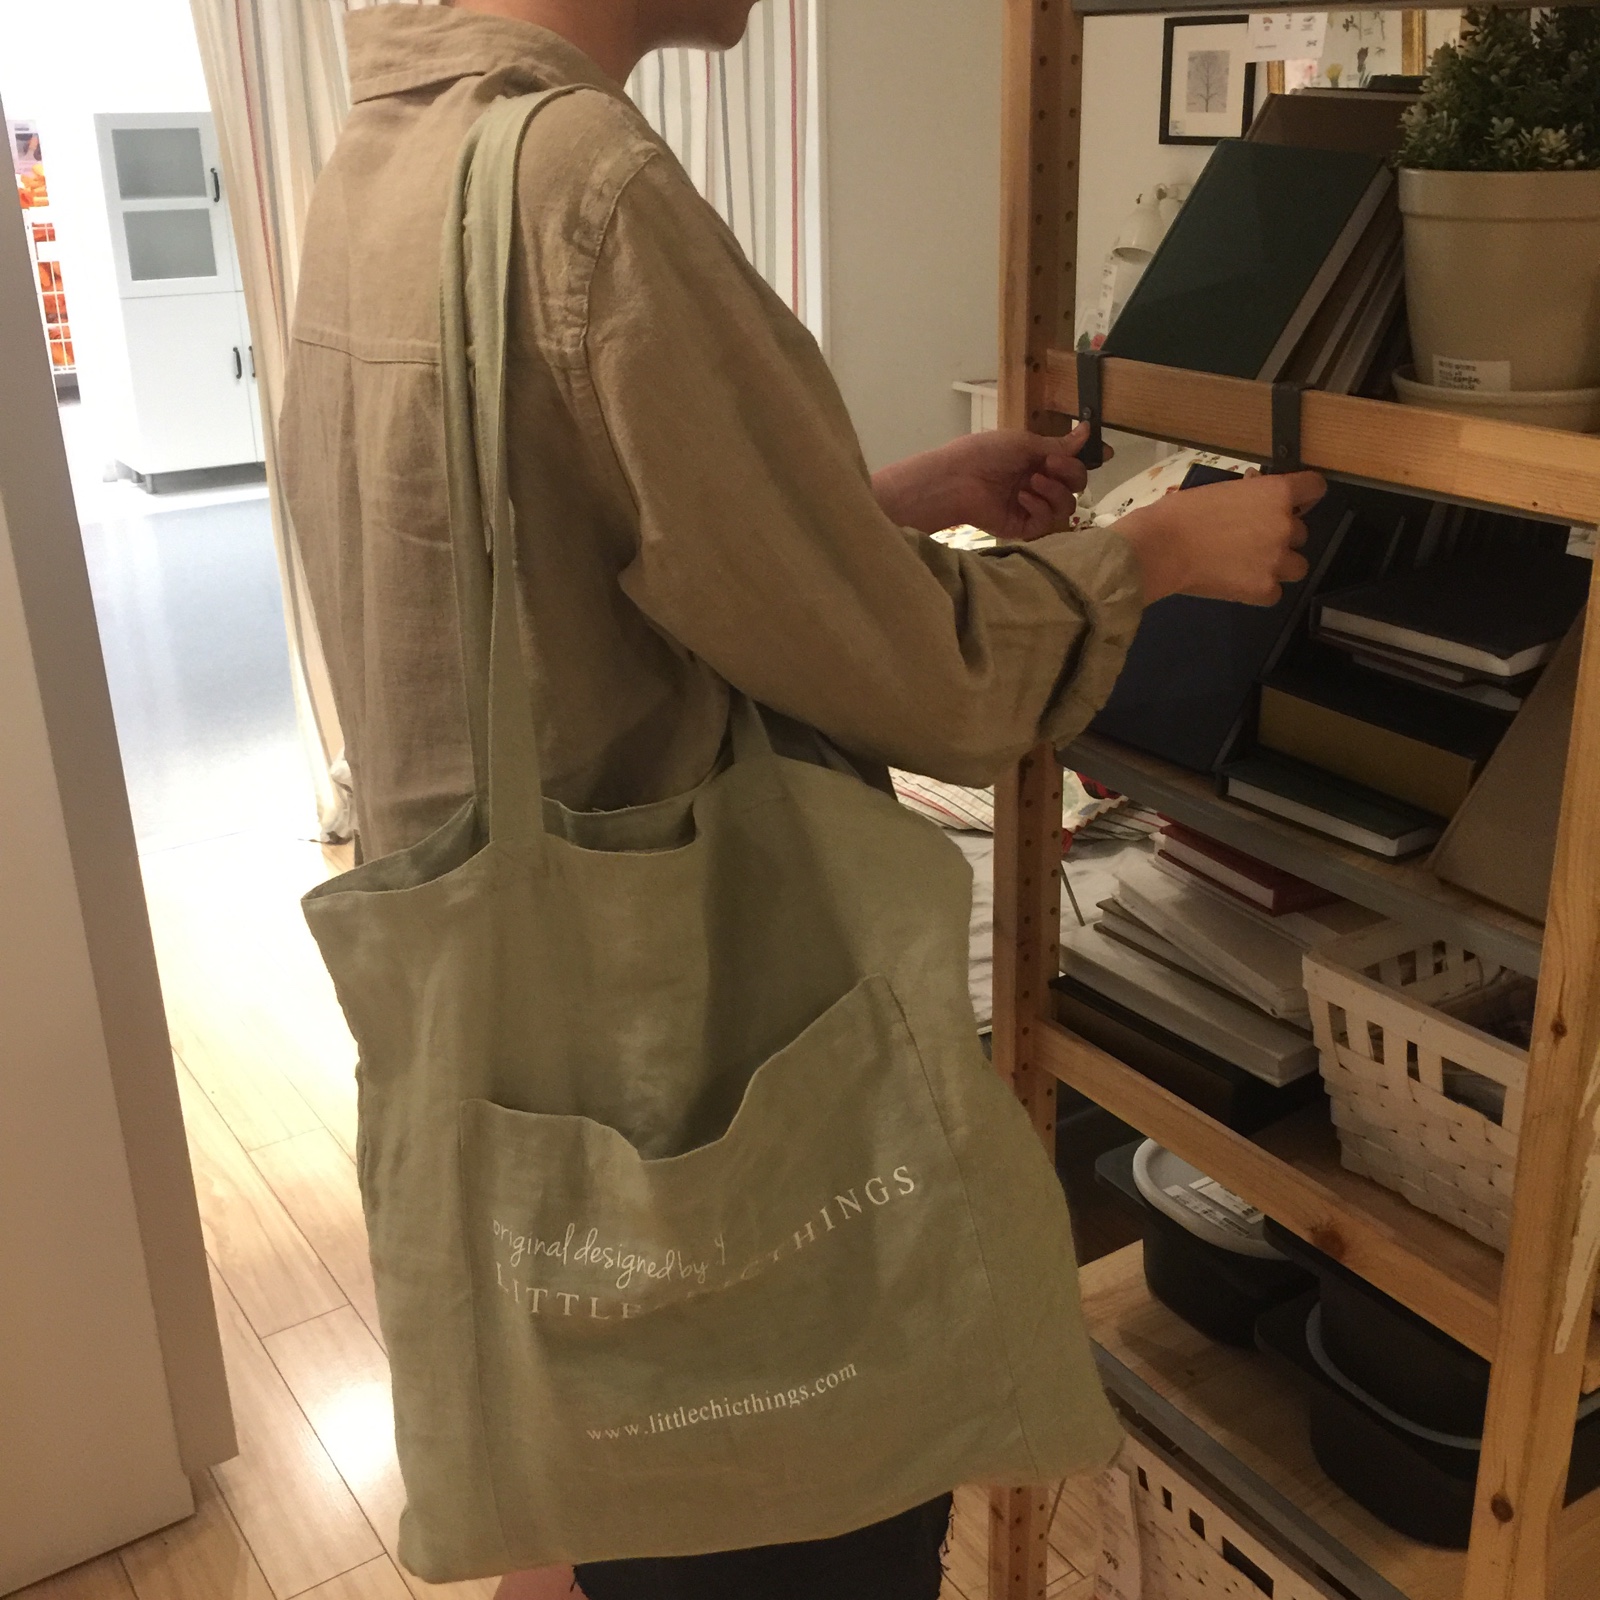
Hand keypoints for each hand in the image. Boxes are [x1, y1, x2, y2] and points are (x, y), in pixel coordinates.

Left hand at [872, 422, 1101, 540]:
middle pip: (1076, 485)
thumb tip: (1087, 430)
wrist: (957, 479)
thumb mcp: (1025, 443)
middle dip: (1070, 473)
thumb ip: (1059, 444)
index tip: (1106, 453)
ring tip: (1031, 482)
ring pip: (1066, 506)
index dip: (1088, 460)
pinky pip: (1047, 522)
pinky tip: (1023, 498)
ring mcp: (1031, 506)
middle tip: (1050, 464)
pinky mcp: (1023, 527)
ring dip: (1054, 491)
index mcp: (1038, 461)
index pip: (1073, 464)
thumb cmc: (986, 453)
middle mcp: (1038, 484)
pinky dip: (1040, 507)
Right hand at [1115, 471, 1325, 606]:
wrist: (1161, 547)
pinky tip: (1237, 583)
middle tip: (1250, 540)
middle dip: (1280, 536)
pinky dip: (1260, 589)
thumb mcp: (1222, 490)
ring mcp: (1277, 560)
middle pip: (1302, 533)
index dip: (1305, 496)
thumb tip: (1256, 495)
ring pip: (1297, 566)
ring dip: (1279, 565)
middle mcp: (1286, 526)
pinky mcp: (1264, 589)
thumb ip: (1249, 495)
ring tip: (1249, 565)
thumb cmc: (1182, 512)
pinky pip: (1275, 592)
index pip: (1315, 488)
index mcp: (1277, 493)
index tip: (1295, 504)